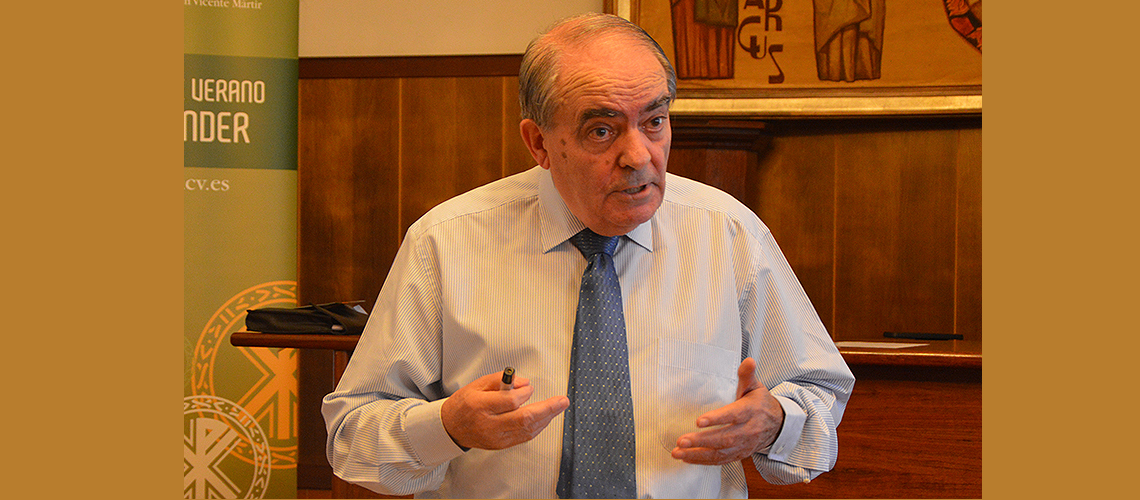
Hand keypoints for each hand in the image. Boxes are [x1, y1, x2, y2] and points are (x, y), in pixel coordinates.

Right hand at [440, 371, 568, 449]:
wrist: (451, 427)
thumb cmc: (464, 403)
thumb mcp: (478, 384)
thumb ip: (501, 380)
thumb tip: (524, 383)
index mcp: (480, 406)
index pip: (510, 401)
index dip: (524, 393)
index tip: (528, 387)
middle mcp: (489, 425)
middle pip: (524, 419)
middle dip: (547, 409)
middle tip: (562, 401)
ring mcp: (495, 438)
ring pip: (527, 430)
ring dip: (546, 418)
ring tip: (557, 407)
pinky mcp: (500, 445)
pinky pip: (524, 437)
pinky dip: (537, 427)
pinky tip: (544, 419)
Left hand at [670, 358, 784, 464]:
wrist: (777, 425)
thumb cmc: (760, 404)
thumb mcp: (756, 387)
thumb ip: (747, 376)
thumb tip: (748, 361)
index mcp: (750, 411)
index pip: (733, 415)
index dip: (717, 419)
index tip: (699, 421)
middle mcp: (747, 431)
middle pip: (724, 438)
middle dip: (701, 441)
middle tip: (682, 441)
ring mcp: (743, 445)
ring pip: (720, 453)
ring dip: (698, 454)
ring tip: (679, 452)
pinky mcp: (739, 454)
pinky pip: (720, 461)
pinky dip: (703, 461)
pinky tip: (687, 458)